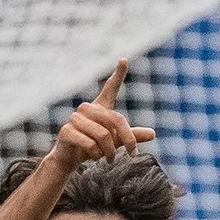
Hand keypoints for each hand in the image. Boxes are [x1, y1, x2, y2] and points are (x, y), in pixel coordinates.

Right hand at [47, 59, 152, 174]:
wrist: (69, 159)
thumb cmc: (93, 147)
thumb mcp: (115, 141)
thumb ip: (132, 136)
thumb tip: (153, 134)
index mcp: (100, 108)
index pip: (110, 88)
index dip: (118, 74)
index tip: (124, 59)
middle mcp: (87, 109)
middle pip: (115, 121)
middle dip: (126, 141)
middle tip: (128, 155)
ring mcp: (75, 118)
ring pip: (103, 135)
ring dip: (108, 152)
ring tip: (106, 158)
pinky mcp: (66, 131)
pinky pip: (89, 144)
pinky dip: (95, 155)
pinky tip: (91, 157)